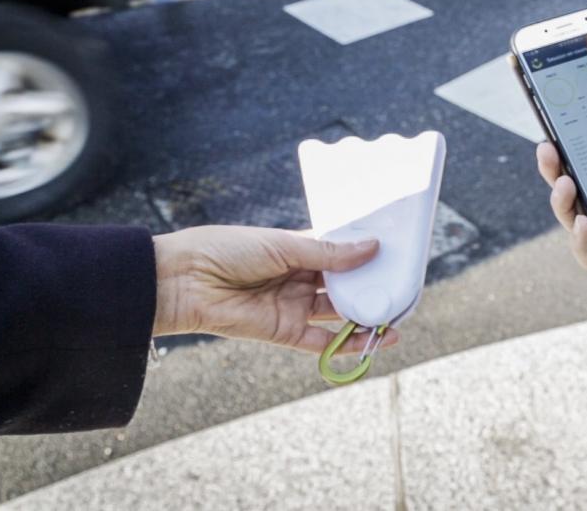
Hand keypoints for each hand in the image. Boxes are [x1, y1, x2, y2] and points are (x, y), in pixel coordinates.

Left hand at [151, 226, 397, 353]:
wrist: (182, 281)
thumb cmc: (227, 250)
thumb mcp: (283, 245)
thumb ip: (328, 253)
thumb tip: (372, 247)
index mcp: (297, 250)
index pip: (340, 253)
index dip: (366, 253)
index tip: (396, 253)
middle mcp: (299, 278)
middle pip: (344, 284)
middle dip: (372, 285)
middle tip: (404, 284)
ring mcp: (294, 306)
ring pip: (339, 313)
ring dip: (366, 314)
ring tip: (397, 312)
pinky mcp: (286, 332)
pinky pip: (324, 342)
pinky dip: (349, 343)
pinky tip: (376, 338)